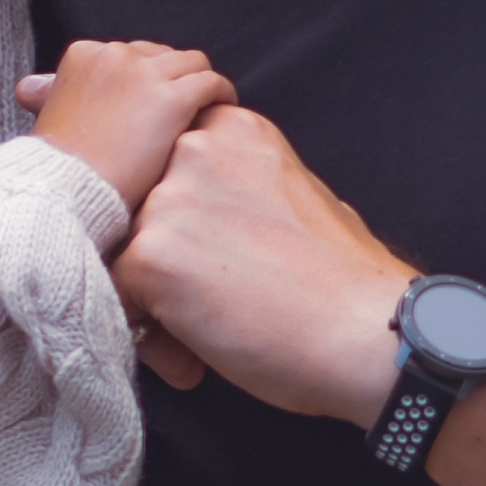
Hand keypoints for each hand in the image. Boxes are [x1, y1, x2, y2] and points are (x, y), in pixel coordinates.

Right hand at [18, 42, 233, 228]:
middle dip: (173, 77)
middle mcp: (115, 54)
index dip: (145, 76)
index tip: (152, 98)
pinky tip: (223, 109)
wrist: (65, 190)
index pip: (129, 54)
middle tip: (185, 103)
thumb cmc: (54, 166)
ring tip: (210, 104)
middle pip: (161, 55)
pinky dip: (221, 93)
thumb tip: (29, 88)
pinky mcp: (173, 98)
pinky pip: (210, 83)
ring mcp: (145, 74)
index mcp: (83, 54)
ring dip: (201, 82)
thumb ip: (48, 95)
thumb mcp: (46, 118)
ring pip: (191, 64)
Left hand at [113, 104, 413, 424]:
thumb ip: (244, 185)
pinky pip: (121, 296)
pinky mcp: (149, 255)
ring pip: (126, 248)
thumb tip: (215, 213)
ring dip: (153, 292)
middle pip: (141, 203)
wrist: (364, 331)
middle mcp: (195, 148)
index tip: (215, 252)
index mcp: (236, 130)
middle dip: (165, 251)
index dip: (188, 215)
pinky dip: (150, 332)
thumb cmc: (345, 280)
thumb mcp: (297, 193)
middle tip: (208, 297)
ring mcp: (168, 199)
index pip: (172, 165)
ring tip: (202, 331)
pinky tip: (195, 355)